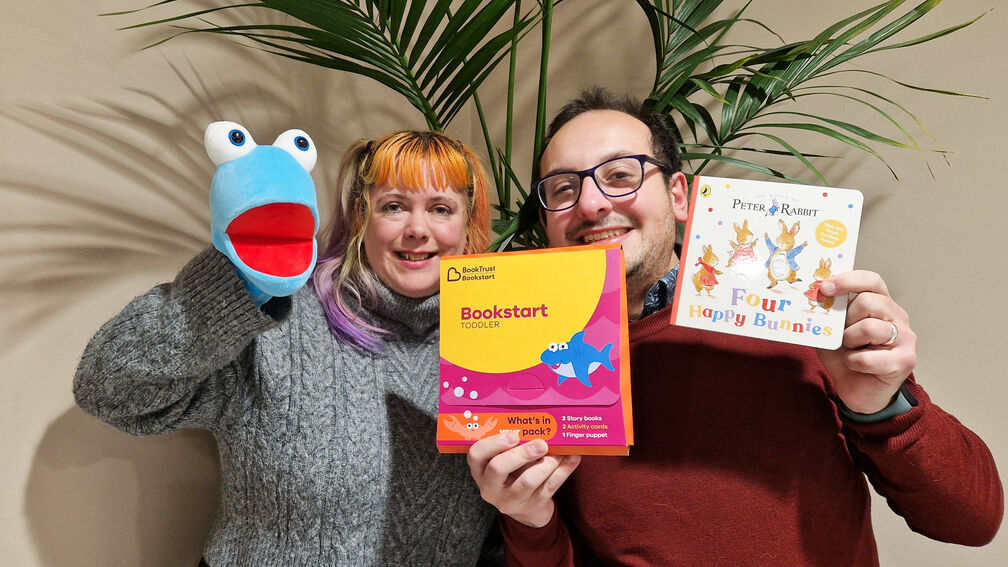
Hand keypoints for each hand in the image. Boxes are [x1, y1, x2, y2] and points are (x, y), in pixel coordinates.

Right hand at [467, 431, 580, 527]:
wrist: (527, 508)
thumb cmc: (514, 474)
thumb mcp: (506, 461)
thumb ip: (514, 445)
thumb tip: (540, 421)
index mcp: (481, 470)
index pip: (476, 454)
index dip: (492, 443)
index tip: (512, 435)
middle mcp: (491, 487)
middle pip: (498, 468)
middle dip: (521, 453)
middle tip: (541, 443)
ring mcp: (511, 500)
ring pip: (528, 481)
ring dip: (547, 463)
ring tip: (558, 452)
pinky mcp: (532, 507)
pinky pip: (550, 487)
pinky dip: (564, 470)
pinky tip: (573, 457)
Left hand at [817, 270, 916, 412]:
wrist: (859, 392)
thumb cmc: (847, 358)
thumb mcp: (832, 331)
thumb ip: (828, 314)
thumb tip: (812, 297)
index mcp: (882, 304)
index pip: (871, 281)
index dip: (848, 280)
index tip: (825, 288)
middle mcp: (897, 317)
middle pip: (868, 302)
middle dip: (846, 319)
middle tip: (842, 335)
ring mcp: (905, 338)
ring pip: (869, 328)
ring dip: (849, 341)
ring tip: (850, 350)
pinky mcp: (905, 361)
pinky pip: (867, 357)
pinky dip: (853, 362)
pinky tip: (855, 365)